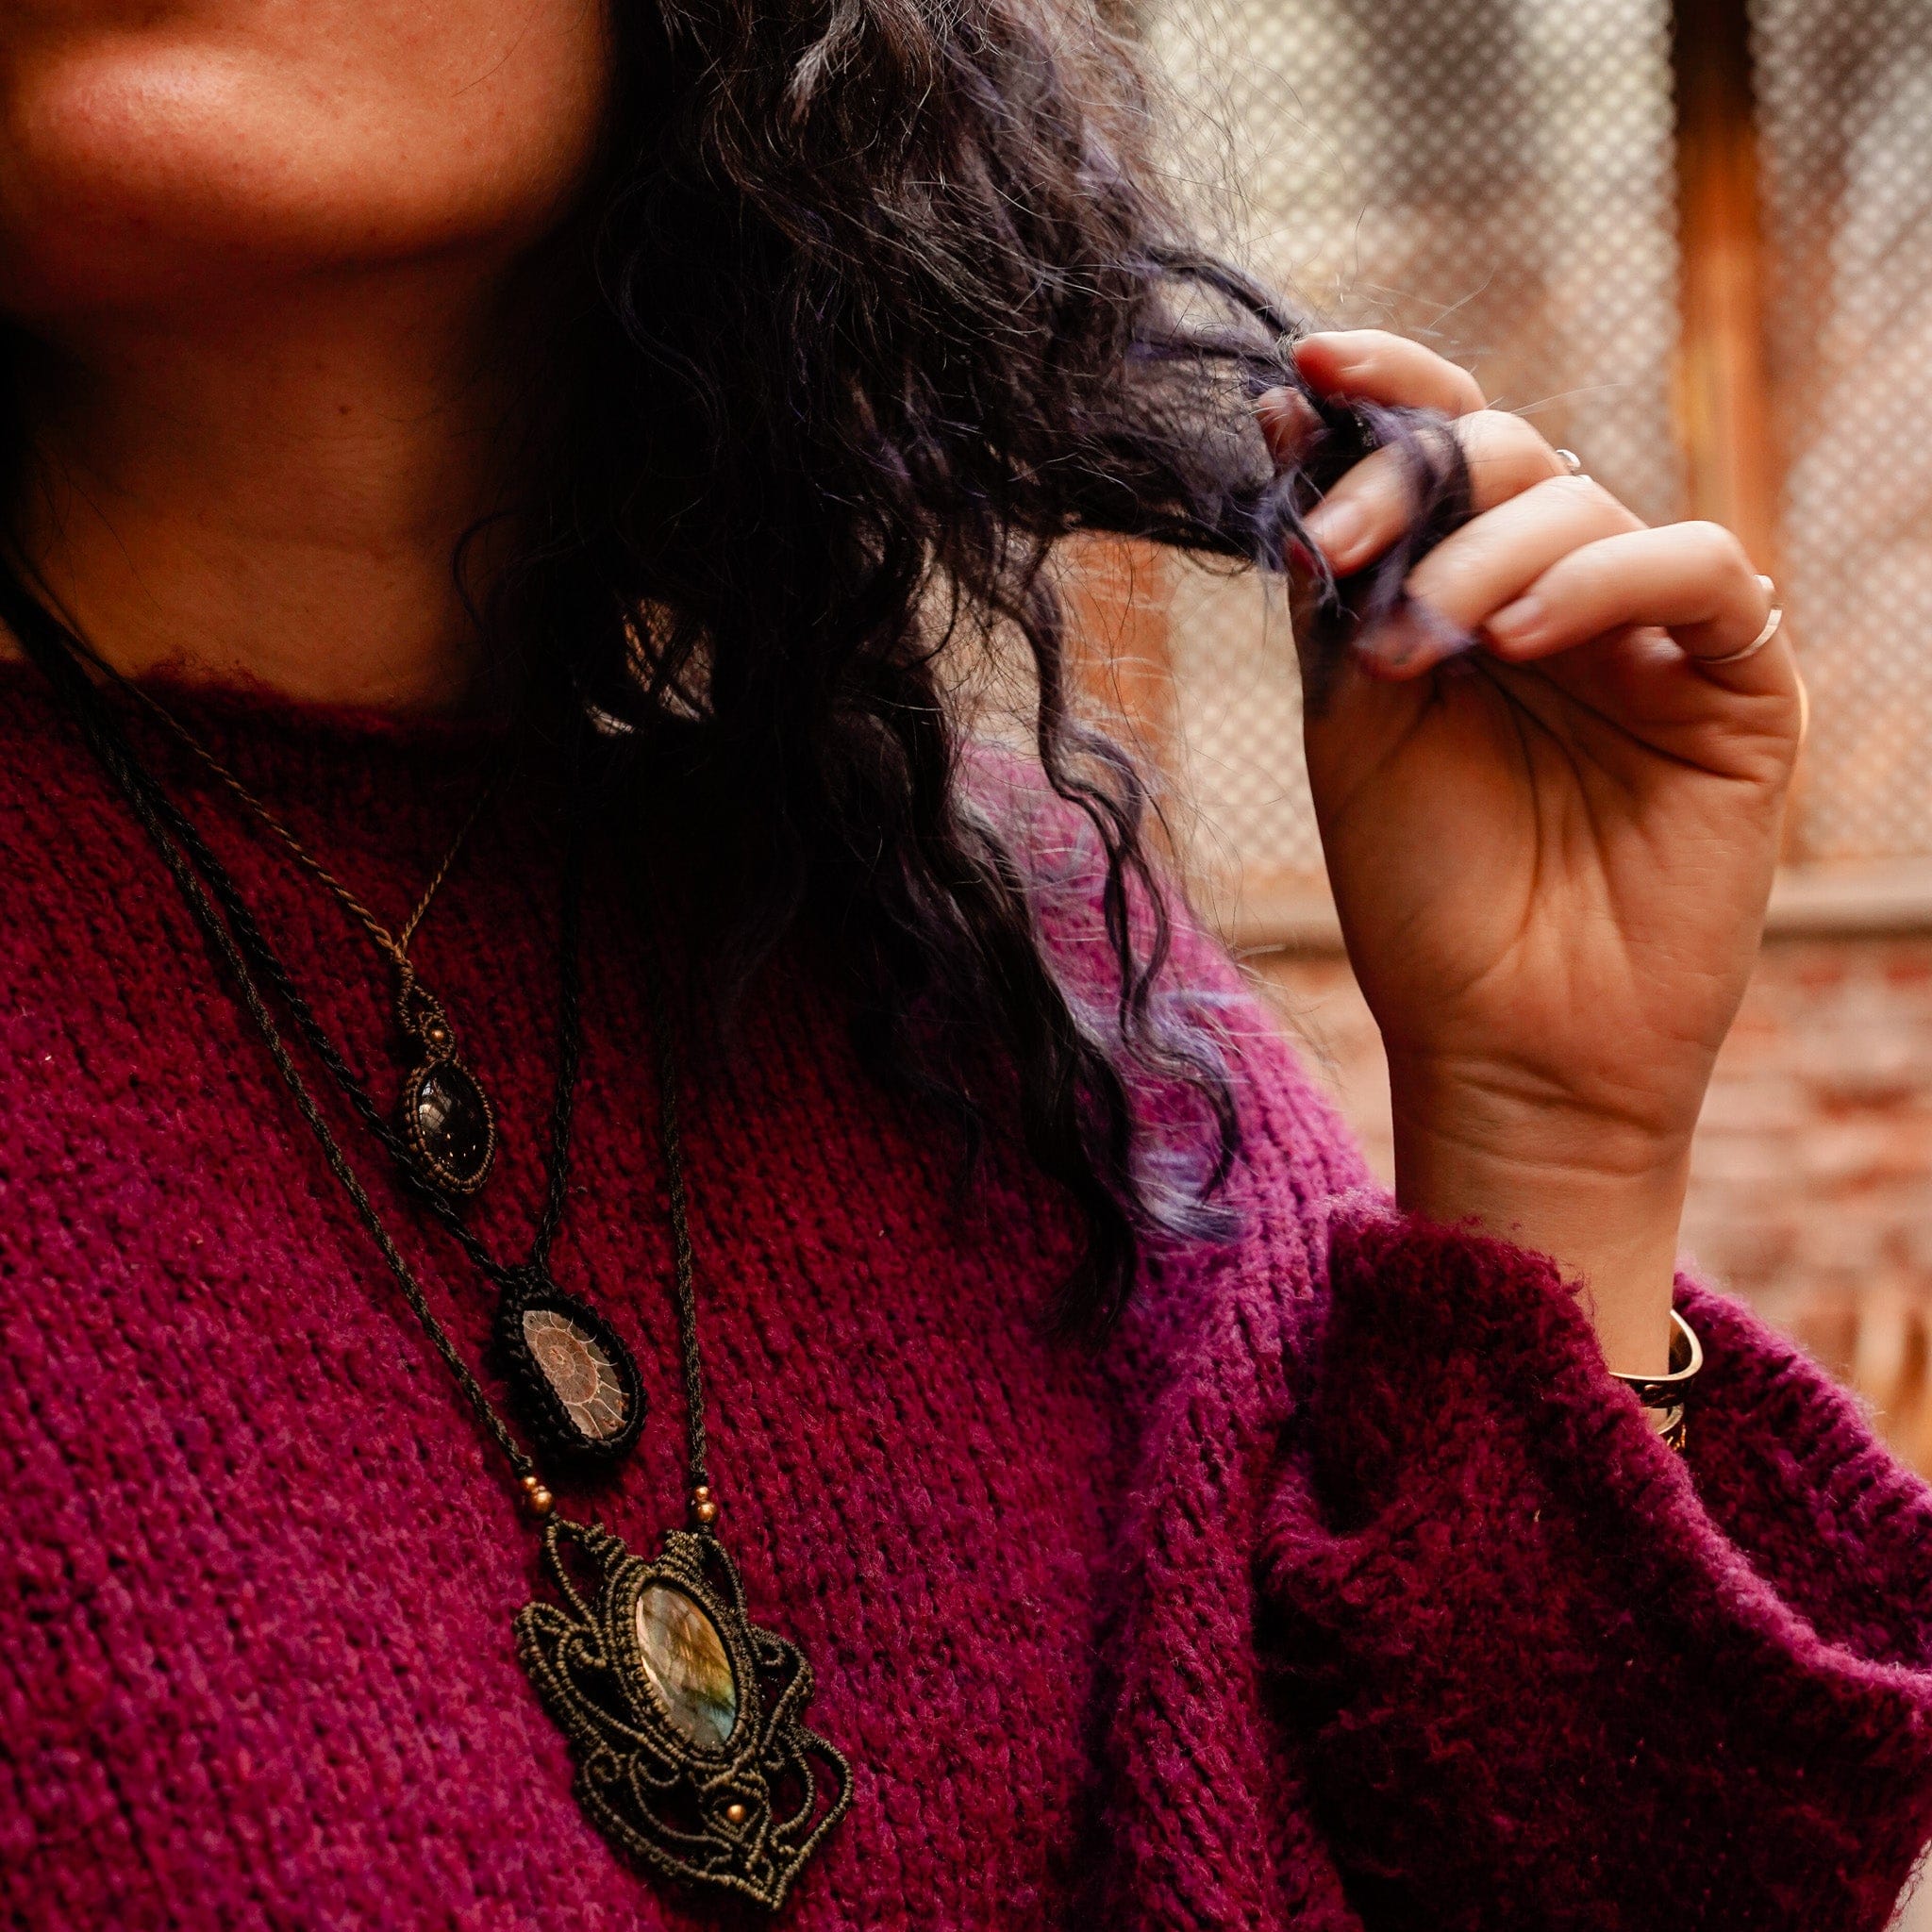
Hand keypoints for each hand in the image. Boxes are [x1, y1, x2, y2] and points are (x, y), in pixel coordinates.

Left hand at [1260, 332, 1804, 1374]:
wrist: (1501, 1044)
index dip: (1388, 390)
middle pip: (1512, 452)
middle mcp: (1561, 598)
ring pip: (1590, 502)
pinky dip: (1605, 578)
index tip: (1306, 364)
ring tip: (1420, 639)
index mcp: (1467, 597)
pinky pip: (1696, 572)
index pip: (1444, 451)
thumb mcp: (1349, 718)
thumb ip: (1334, 580)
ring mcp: (1650, 639)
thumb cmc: (1422, 894)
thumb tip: (1282, 416)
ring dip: (1489, 547)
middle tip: (1335, 554)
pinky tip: (1523, 639)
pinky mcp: (1737, 687)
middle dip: (1413, 480)